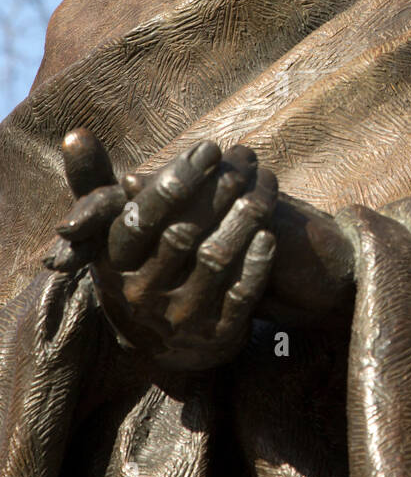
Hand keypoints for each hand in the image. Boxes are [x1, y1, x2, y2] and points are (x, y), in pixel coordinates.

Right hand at [49, 129, 276, 371]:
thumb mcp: (109, 228)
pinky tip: (269, 233)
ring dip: (244, 219)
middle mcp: (141, 295)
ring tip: (264, 185)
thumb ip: (93, 180)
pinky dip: (256, 263)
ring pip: (214, 260)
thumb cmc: (137, 262)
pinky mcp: (215, 337)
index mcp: (113, 264)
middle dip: (219, 190)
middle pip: (183, 234)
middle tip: (246, 159)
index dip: (177, 180)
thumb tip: (74, 133)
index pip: (140, 217)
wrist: (164, 343)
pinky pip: (240, 296)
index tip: (209, 147)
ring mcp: (179, 318)